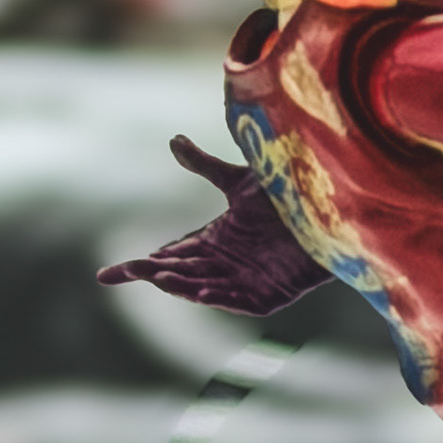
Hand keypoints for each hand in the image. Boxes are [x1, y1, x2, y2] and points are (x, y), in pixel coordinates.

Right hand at [97, 136, 329, 315]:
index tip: (109, 273)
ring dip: (182, 284)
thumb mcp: (240, 179)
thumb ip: (205, 165)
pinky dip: (222, 299)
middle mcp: (229, 263)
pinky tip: (203, 292)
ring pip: (205, 286)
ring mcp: (250, 281)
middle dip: (153, 273)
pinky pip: (242, 302)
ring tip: (157, 276)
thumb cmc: (291, 194)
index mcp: (218, 240)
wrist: (333, 205)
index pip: (173, 253)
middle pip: (182, 272)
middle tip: (124, 272)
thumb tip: (173, 140)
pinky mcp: (273, 295)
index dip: (143, 263)